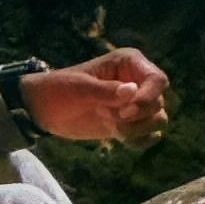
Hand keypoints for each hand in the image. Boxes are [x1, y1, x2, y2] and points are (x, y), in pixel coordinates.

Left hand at [22, 48, 172, 144]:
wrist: (45, 110)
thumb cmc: (59, 90)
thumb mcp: (79, 89)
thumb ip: (106, 91)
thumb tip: (133, 92)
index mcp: (129, 63)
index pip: (158, 80)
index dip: (148, 98)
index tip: (125, 112)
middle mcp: (137, 81)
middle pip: (159, 103)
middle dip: (137, 116)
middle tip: (108, 116)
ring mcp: (134, 103)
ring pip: (158, 120)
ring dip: (137, 129)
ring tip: (112, 127)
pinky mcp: (129, 123)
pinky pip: (149, 135)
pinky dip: (139, 140)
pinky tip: (120, 139)